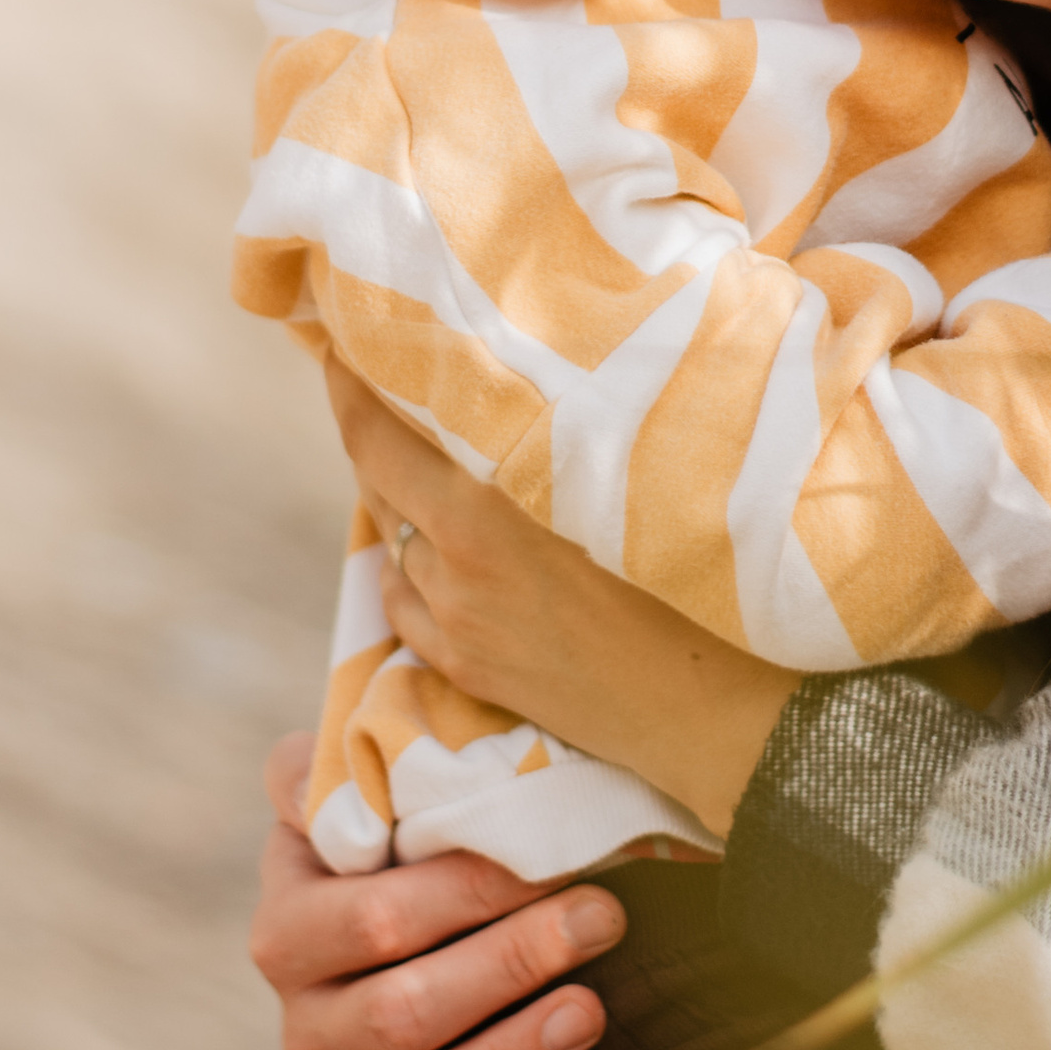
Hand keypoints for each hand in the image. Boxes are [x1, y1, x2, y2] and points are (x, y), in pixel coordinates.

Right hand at [249, 733, 625, 1049]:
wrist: (388, 950)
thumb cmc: (385, 858)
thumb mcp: (346, 802)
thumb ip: (333, 770)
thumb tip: (356, 745)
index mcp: (287, 935)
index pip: (375, 920)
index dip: (469, 892)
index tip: (553, 859)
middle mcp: (305, 1031)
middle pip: (406, 1012)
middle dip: (512, 963)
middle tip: (602, 918)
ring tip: (590, 1009)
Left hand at [326, 358, 797, 834]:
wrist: (715, 707)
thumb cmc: (698, 573)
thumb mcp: (623, 479)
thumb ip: (556, 431)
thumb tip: (526, 373)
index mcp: (487, 508)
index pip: (378, 434)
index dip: (347, 384)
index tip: (335, 342)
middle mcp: (456, 564)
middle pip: (378, 480)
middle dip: (372, 429)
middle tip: (378, 379)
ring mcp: (457, 621)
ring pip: (393, 541)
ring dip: (398, 498)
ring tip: (422, 457)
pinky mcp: (469, 667)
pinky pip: (406, 602)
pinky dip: (409, 564)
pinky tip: (432, 545)